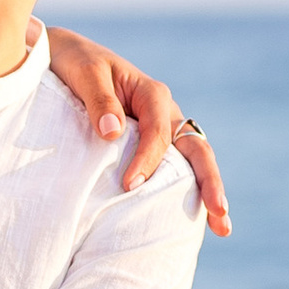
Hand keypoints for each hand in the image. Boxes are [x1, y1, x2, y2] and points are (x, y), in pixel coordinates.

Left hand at [42, 29, 229, 235]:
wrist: (67, 61)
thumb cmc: (75, 64)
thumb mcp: (85, 73)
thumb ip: (99, 100)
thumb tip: (112, 132)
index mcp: (151, 93)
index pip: (158, 133)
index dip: (147, 160)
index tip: (129, 186)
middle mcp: (165, 113)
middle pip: (196, 149)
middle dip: (209, 181)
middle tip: (218, 211)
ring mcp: (163, 131)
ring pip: (192, 162)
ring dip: (207, 192)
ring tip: (221, 227)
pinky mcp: (152, 146)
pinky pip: (174, 169)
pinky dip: (187, 192)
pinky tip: (194, 220)